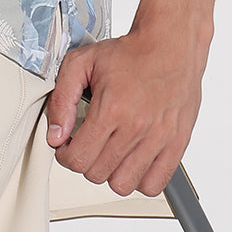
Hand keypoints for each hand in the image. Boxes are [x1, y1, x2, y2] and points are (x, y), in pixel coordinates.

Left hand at [43, 28, 207, 196]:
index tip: (67, 145)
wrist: (170, 47)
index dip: (65, 155)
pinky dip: (139, 179)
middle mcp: (136, 127)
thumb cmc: (129, 54)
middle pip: (98, 174)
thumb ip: (62, 99)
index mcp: (111, 109)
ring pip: (123, 185)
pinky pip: (153, 185)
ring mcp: (159, 139)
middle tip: (88, 143)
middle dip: (85, 161)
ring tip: (110, 152)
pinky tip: (132, 159)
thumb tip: (55, 135)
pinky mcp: (176, 145)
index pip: (78, 159)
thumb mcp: (81, 63)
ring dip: (111, 173)